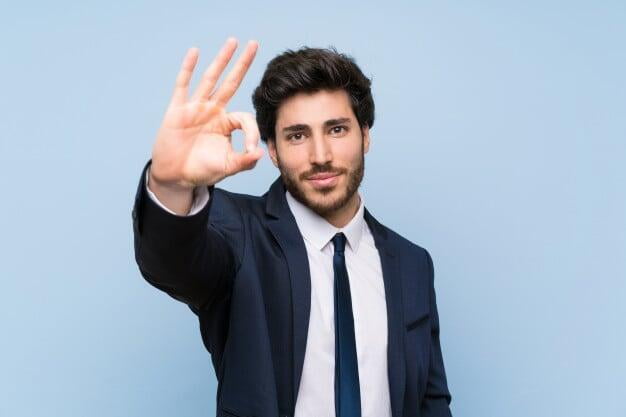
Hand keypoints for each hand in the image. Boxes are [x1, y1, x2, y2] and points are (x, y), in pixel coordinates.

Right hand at [150, 37, 263, 191]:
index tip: (251, 150)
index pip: (245, 118)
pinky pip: (183, 85)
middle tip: (254, 44)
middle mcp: (213, 111)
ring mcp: (195, 108)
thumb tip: (260, 154)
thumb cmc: (202, 170)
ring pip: (210, 79)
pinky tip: (195, 52)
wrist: (176, 176)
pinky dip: (188, 69)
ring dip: (222, 60)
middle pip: (231, 83)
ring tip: (233, 42)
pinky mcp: (177, 110)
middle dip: (243, 65)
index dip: (252, 132)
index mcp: (226, 124)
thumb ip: (244, 162)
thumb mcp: (227, 167)